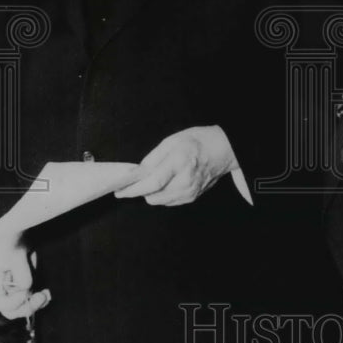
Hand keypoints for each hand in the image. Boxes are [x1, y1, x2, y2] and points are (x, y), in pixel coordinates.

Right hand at [0, 235, 50, 319]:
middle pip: (9, 310)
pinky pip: (28, 298)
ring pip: (20, 306)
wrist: (16, 230)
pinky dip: (37, 299)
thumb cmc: (11, 240)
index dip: (11, 303)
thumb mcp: (16, 255)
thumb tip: (26, 289)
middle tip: (41, 297)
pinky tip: (46, 294)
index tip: (24, 293)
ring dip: (35, 304)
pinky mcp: (20, 285)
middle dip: (26, 307)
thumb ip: (22, 274)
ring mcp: (10, 288)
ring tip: (46, 296)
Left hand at [115, 125, 236, 206]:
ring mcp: (190, 192)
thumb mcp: (172, 141)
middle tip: (137, 179)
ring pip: (159, 201)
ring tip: (156, 177)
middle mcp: (185, 181)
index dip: (133, 189)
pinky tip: (167, 181)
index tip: (120, 190)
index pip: (153, 183)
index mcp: (179, 162)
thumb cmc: (197, 141)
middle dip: (141, 190)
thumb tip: (137, 172)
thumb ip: (153, 158)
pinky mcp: (192, 198)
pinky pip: (168, 201)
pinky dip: (162, 194)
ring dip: (152, 192)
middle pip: (153, 196)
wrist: (222, 150)